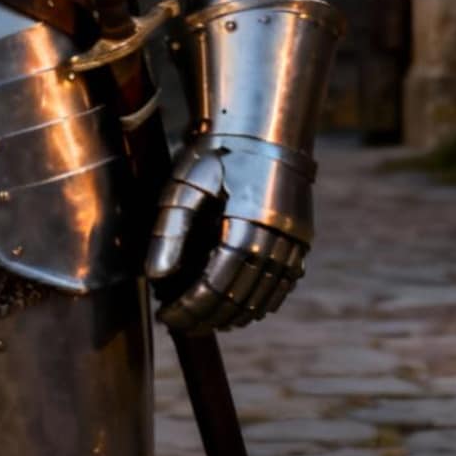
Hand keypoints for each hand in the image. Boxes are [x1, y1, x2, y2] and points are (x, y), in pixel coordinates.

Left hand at [144, 139, 308, 333]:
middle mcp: (275, 242)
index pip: (215, 287)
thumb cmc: (218, 154)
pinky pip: (281, 288)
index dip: (189, 308)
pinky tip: (236, 309)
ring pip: (262, 300)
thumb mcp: (186, 183)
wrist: (265, 131)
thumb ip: (171, 230)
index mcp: (245, 227)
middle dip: (205, 318)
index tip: (166, 316)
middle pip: (239, 300)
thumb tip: (154, 276)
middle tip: (177, 324)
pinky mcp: (301, 244)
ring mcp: (293, 246)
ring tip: (201, 321)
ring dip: (230, 317)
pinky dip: (258, 305)